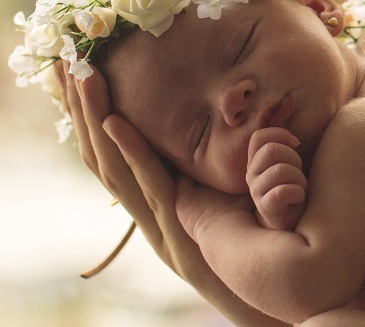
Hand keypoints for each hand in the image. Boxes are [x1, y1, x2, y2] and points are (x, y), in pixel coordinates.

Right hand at [61, 65, 288, 326]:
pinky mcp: (185, 244)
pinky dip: (134, 156)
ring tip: (85, 79)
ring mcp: (166, 234)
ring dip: (99, 123)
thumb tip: (235, 118)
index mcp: (166, 209)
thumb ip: (233, 164)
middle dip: (85, 110)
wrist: (296, 300)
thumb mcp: (246, 197)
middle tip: (68, 63)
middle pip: (107, 159)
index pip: (118, 157)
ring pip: (119, 173)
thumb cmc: (279, 243)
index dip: (97, 116)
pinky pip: (155, 193)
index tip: (83, 70)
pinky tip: (119, 124)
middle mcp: (157, 220)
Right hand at [248, 127, 307, 230]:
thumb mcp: (288, 162)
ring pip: (280, 170)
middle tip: (299, 173)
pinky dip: (298, 192)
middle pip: (271, 150)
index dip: (281, 135)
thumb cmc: (293, 189)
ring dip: (299, 178)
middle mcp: (251, 175)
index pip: (260, 136)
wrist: (292, 224)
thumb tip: (291, 100)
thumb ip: (285, 139)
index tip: (297, 145)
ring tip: (300, 188)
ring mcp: (257, 192)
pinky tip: (298, 199)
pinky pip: (283, 191)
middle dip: (294, 159)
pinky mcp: (266, 208)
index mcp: (256, 162)